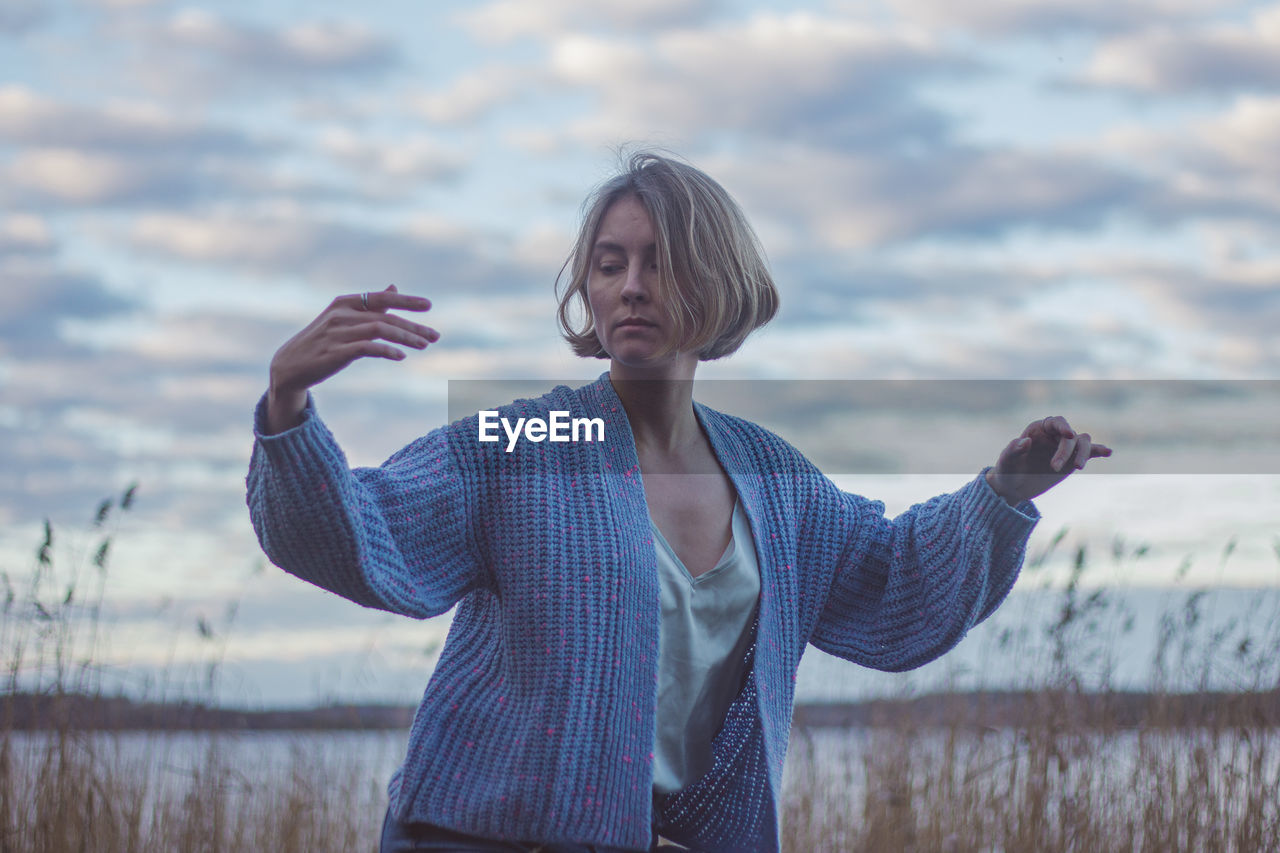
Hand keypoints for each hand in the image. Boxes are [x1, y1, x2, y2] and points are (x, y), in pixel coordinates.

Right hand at [265, 285, 437, 432]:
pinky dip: (386, 350)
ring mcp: (338, 333)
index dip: (406, 301)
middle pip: (386, 317)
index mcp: (345, 302)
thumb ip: (371, 305)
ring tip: (424, 345)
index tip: (429, 306)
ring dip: (405, 338)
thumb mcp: (345, 318)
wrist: (289, 366)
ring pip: (380, 330)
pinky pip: (367, 348)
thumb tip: (394, 287)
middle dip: (413, 326)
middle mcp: (341, 314)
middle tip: (435, 336)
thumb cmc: (322, 341)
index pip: (382, 298)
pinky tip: (401, 356)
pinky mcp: (335, 353)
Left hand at [985, 416, 1111, 504]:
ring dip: (1083, 453)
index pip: (1055, 422)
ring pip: (1083, 442)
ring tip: (1077, 467)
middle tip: (1054, 468)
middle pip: (1070, 436)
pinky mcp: (1073, 460)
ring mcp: (1066, 448)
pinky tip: (1108, 452)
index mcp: (1038, 429)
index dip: (1063, 426)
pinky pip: (1089, 452)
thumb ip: (1012, 450)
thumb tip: (1024, 441)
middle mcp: (1054, 435)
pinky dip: (1099, 451)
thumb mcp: (1005, 462)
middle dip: (1066, 451)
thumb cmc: (1007, 470)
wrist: (1014, 487)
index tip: (1068, 435)